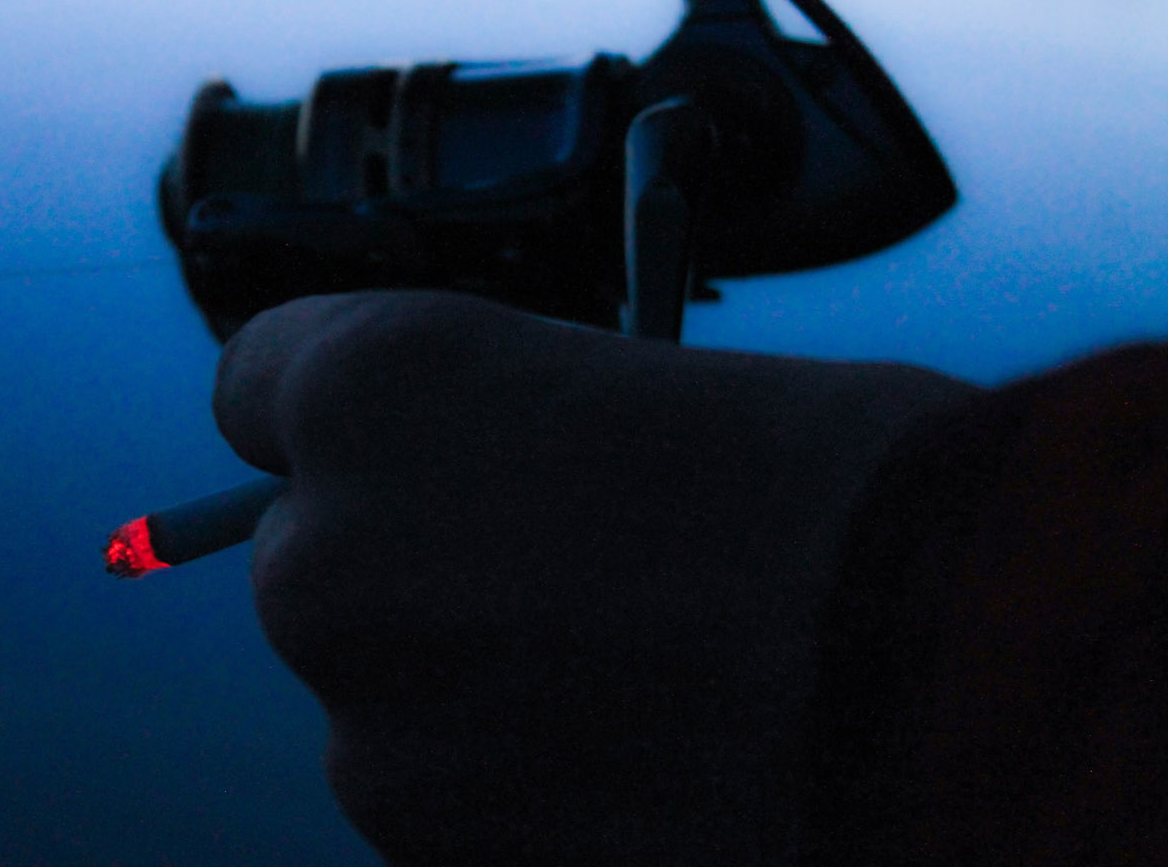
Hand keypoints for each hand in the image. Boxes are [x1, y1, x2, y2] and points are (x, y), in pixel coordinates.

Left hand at [213, 290, 977, 865]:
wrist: (945, 676)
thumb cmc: (833, 489)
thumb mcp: (636, 390)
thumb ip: (503, 429)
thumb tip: (475, 474)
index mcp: (371, 388)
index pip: (259, 385)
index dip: (335, 412)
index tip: (389, 440)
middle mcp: (323, 555)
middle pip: (315, 550)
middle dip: (408, 556)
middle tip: (548, 572)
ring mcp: (362, 725)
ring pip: (383, 684)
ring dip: (466, 676)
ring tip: (630, 672)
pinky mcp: (421, 851)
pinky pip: (438, 785)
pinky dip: (506, 771)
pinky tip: (632, 750)